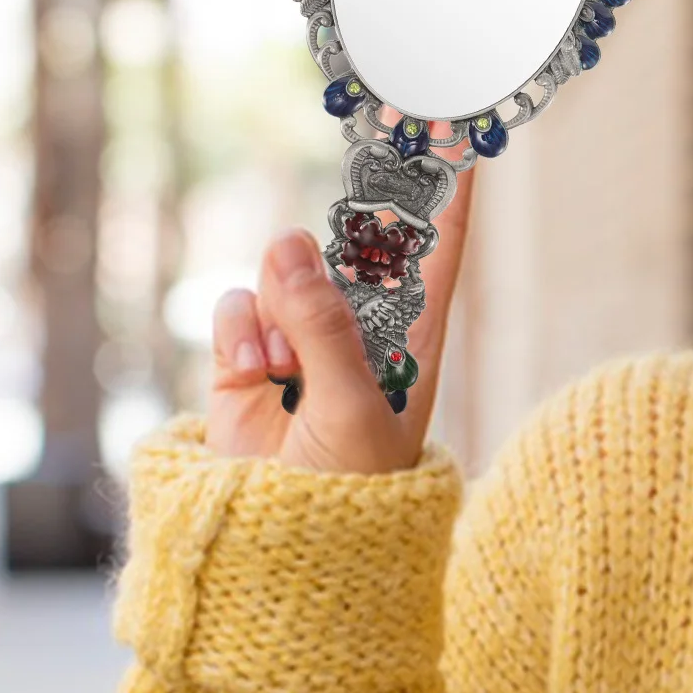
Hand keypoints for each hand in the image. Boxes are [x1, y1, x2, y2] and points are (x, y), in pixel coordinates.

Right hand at [205, 125, 474, 474]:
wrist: (280, 555)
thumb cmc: (351, 494)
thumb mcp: (352, 408)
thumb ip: (323, 327)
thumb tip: (288, 243)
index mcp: (414, 344)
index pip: (437, 257)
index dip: (445, 199)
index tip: (453, 137)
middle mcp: (361, 335)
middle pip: (354, 250)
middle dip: (346, 221)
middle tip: (350, 181)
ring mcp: (302, 346)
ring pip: (285, 275)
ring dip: (278, 307)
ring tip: (282, 367)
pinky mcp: (247, 363)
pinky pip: (238, 310)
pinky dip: (239, 333)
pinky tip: (254, 375)